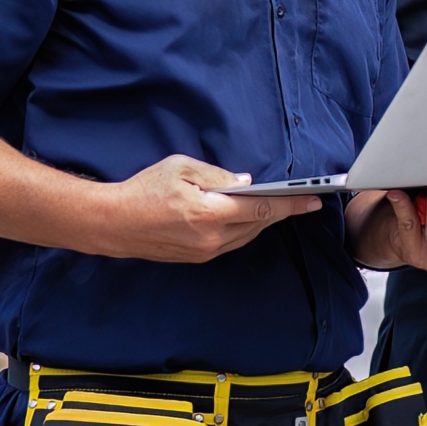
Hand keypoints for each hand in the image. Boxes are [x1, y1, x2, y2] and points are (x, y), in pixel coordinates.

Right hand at [102, 155, 321, 262]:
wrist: (114, 224)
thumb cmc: (143, 190)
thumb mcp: (180, 168)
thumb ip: (217, 175)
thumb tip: (245, 183)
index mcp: (209, 213)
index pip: (260, 208)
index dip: (290, 204)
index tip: (312, 201)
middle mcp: (212, 238)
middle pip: (258, 223)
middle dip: (281, 211)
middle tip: (303, 201)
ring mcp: (206, 251)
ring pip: (246, 235)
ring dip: (263, 221)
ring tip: (279, 206)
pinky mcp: (198, 257)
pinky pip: (232, 242)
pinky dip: (245, 228)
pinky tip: (249, 216)